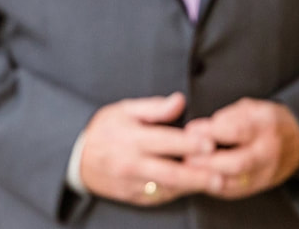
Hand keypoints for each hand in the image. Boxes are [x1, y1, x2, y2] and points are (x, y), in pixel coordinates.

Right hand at [78, 92, 215, 205]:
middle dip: (197, 175)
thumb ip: (154, 108)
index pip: (164, 141)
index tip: (210, 143)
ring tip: (215, 183)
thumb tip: (180, 101)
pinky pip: (160, 197)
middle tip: (220, 176)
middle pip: (169, 172)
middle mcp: (132, 163)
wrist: (77, 159)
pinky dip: (178, 192)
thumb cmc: (104, 130)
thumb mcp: (124, 110)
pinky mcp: (134, 197)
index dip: (188, 143)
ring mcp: (132, 183)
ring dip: (191, 186)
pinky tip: (194, 186)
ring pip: (167, 188)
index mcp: (131, 138)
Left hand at [182, 98, 298, 199]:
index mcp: (264, 125)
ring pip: (235, 181)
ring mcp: (266, 172)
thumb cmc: (267, 120)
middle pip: (236, 162)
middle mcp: (268, 151)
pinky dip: (215, 187)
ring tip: (189, 169)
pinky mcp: (262, 185)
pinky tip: (201, 179)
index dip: (210, 131)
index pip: (236, 131)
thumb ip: (227, 116)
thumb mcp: (250, 107)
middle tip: (186, 156)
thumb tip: (200, 129)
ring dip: (208, 176)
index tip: (190, 129)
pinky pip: (236, 191)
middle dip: (207, 161)